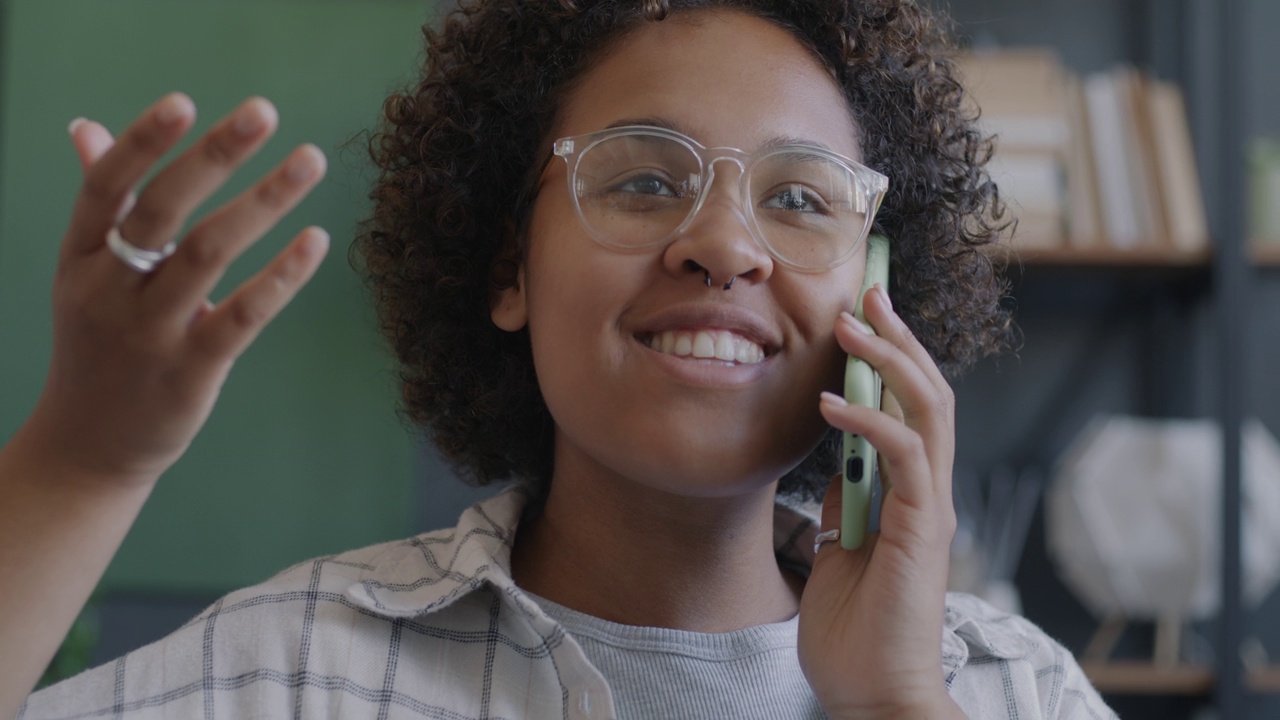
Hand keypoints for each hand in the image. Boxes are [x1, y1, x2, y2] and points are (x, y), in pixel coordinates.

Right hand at [23, 92, 327, 486]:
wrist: (87, 449)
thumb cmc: (97, 348)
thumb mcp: (85, 277)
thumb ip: (101, 207)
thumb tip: (85, 128)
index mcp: (81, 260)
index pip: (105, 188)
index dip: (141, 142)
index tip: (184, 100)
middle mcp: (110, 291)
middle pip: (162, 211)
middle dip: (213, 155)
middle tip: (264, 111)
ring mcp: (150, 333)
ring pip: (210, 253)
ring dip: (265, 200)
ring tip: (311, 159)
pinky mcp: (191, 370)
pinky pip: (243, 315)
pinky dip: (282, 276)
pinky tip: (316, 241)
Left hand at [797, 284, 965, 718]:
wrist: (871, 692)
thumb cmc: (855, 630)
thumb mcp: (838, 549)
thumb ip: (846, 505)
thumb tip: (835, 466)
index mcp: (910, 493)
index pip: (910, 407)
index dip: (890, 359)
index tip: (861, 316)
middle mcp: (928, 491)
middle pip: (927, 392)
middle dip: (897, 338)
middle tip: (866, 293)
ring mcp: (929, 507)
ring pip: (926, 409)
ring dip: (888, 361)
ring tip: (850, 325)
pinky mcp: (921, 529)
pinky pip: (902, 456)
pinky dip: (867, 421)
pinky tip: (828, 402)